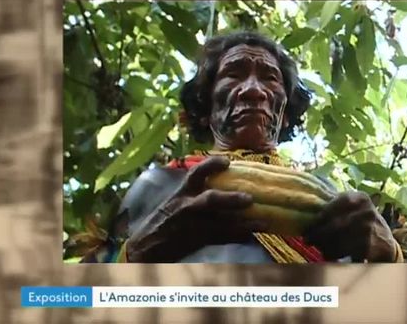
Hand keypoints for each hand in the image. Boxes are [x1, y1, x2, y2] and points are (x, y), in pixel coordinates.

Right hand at [125, 156, 265, 261]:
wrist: (144, 246)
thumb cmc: (161, 221)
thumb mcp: (173, 202)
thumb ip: (192, 192)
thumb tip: (216, 181)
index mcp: (181, 193)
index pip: (196, 173)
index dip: (212, 165)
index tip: (228, 161)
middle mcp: (186, 206)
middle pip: (211, 200)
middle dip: (231, 199)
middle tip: (250, 198)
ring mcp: (192, 225)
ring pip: (220, 223)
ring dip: (242, 222)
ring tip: (262, 222)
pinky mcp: (196, 240)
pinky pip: (220, 239)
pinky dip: (236, 237)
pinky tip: (252, 236)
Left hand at [303, 191, 398, 262]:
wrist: (385, 240)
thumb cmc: (362, 221)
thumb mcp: (355, 207)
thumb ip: (336, 205)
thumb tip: (308, 210)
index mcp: (360, 198)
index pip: (334, 206)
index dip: (319, 217)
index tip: (308, 225)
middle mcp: (366, 211)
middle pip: (335, 224)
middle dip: (319, 233)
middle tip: (308, 240)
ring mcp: (368, 229)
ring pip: (338, 239)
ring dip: (325, 246)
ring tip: (319, 248)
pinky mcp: (368, 246)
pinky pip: (345, 251)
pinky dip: (335, 254)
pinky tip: (330, 256)